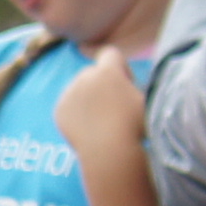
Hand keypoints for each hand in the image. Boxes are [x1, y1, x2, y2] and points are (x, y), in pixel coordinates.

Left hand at [54, 54, 151, 174]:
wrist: (109, 152)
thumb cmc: (135, 126)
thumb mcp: (146, 99)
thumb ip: (137, 84)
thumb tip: (134, 82)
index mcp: (107, 71)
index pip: (110, 53)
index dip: (120, 67)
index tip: (127, 85)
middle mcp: (84, 78)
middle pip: (92, 71)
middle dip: (103, 82)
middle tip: (115, 104)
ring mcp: (69, 94)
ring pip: (80, 88)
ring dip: (90, 97)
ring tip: (103, 119)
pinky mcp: (59, 110)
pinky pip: (70, 104)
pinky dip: (78, 111)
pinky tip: (91, 126)